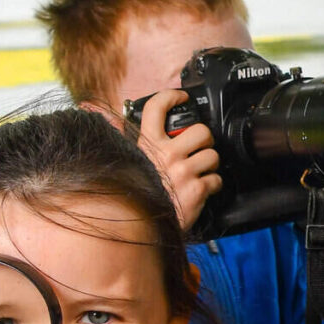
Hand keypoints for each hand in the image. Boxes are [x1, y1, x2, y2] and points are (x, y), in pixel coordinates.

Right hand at [132, 88, 221, 232]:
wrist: (139, 227)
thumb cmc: (135, 195)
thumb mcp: (126, 162)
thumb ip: (125, 141)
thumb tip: (107, 117)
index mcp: (147, 144)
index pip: (157, 108)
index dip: (172, 96)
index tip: (182, 96)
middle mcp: (166, 154)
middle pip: (201, 131)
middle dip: (204, 141)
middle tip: (197, 150)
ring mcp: (182, 172)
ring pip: (213, 155)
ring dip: (210, 165)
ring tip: (199, 172)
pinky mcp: (196, 190)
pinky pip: (217, 179)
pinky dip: (213, 185)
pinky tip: (200, 189)